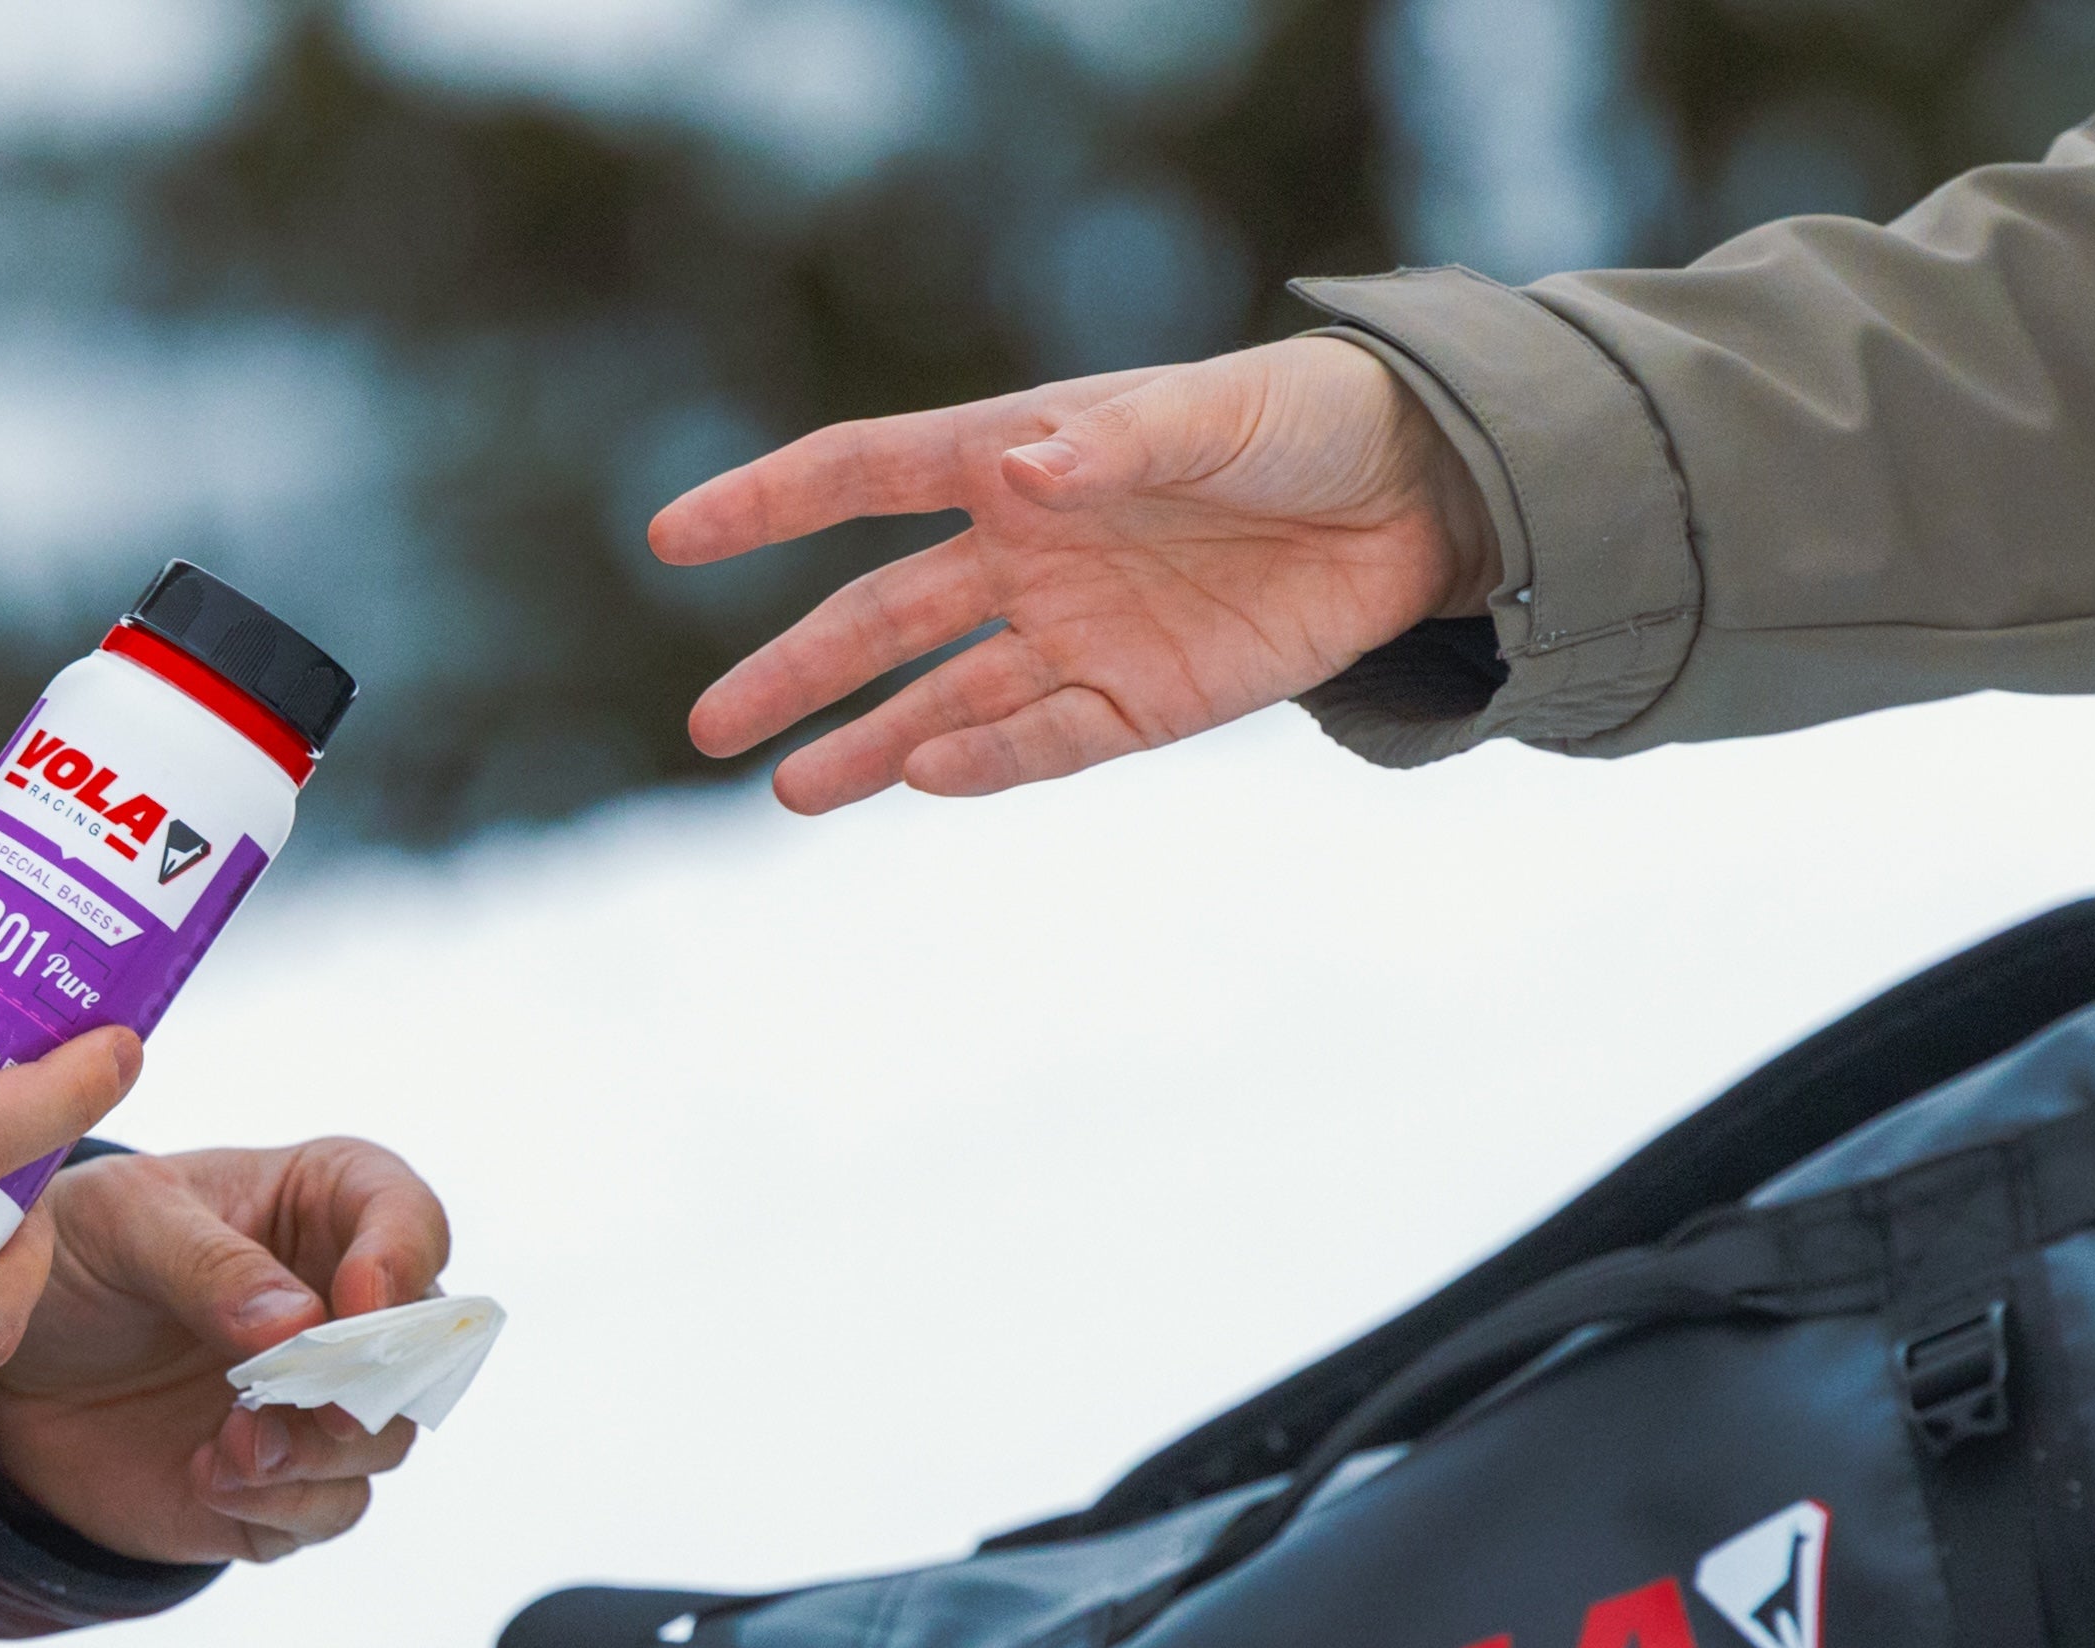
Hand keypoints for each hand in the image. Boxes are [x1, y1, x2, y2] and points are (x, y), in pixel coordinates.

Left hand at [0, 1140, 453, 1564]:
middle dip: (372, 1383)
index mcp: (323, 1207)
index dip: (402, 1262)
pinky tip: (206, 1480)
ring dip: (319, 1453)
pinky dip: (279, 1506)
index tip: (357, 1307)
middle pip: (422, 1350)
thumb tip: (295, 1323)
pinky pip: (328, 1510)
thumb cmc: (74, 1255)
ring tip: (233, 1449)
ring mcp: (321, 1400)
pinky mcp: (288, 1483)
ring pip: (387, 1441)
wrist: (11, 1367)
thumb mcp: (118, 1224)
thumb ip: (206, 1263)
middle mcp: (341, 1306)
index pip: (410, 1220)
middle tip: (316, 1405)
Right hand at [651, 333, 1500, 813]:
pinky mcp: (1141, 703)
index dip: (767, 502)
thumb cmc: (1302, 423)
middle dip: (794, 669)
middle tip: (708, 727)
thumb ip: (1118, 443)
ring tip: (784, 787)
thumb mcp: (1214, 413)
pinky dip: (986, 762)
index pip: (863, 475)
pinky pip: (1044, 742)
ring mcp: (1077, 633)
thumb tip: (1021, 468)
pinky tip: (923, 775)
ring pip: (942, 700)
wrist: (1421, 499)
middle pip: (880, 615)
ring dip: (866, 744)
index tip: (673, 536)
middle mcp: (1025, 552)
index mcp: (1017, 456)